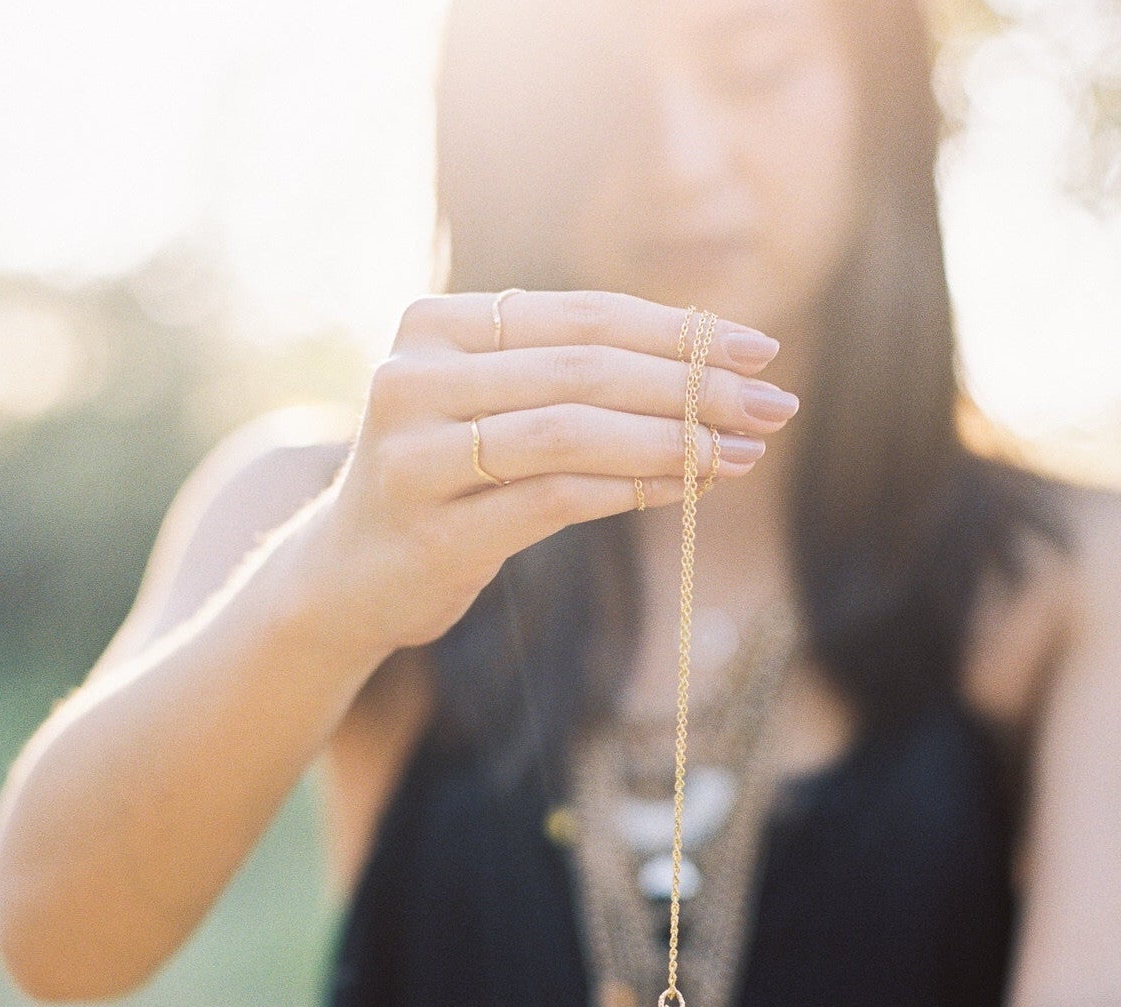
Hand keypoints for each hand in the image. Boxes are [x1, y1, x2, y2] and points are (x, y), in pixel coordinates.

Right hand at [290, 289, 797, 663]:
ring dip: (674, 440)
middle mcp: (415, 378)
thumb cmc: (442, 484)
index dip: (677, 330)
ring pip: (573, 432)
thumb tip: (710, 365)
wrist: (346, 577)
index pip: (579, 315)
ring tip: (743, 452)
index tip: (759, 349)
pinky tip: (689, 489)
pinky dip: (634, 490)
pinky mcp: (434, 530)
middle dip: (694, 385)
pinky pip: (556, 499)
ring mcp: (415, 456)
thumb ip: (567, 376)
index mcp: (434, 326)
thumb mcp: (489, 407)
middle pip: (585, 369)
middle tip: (775, 404)